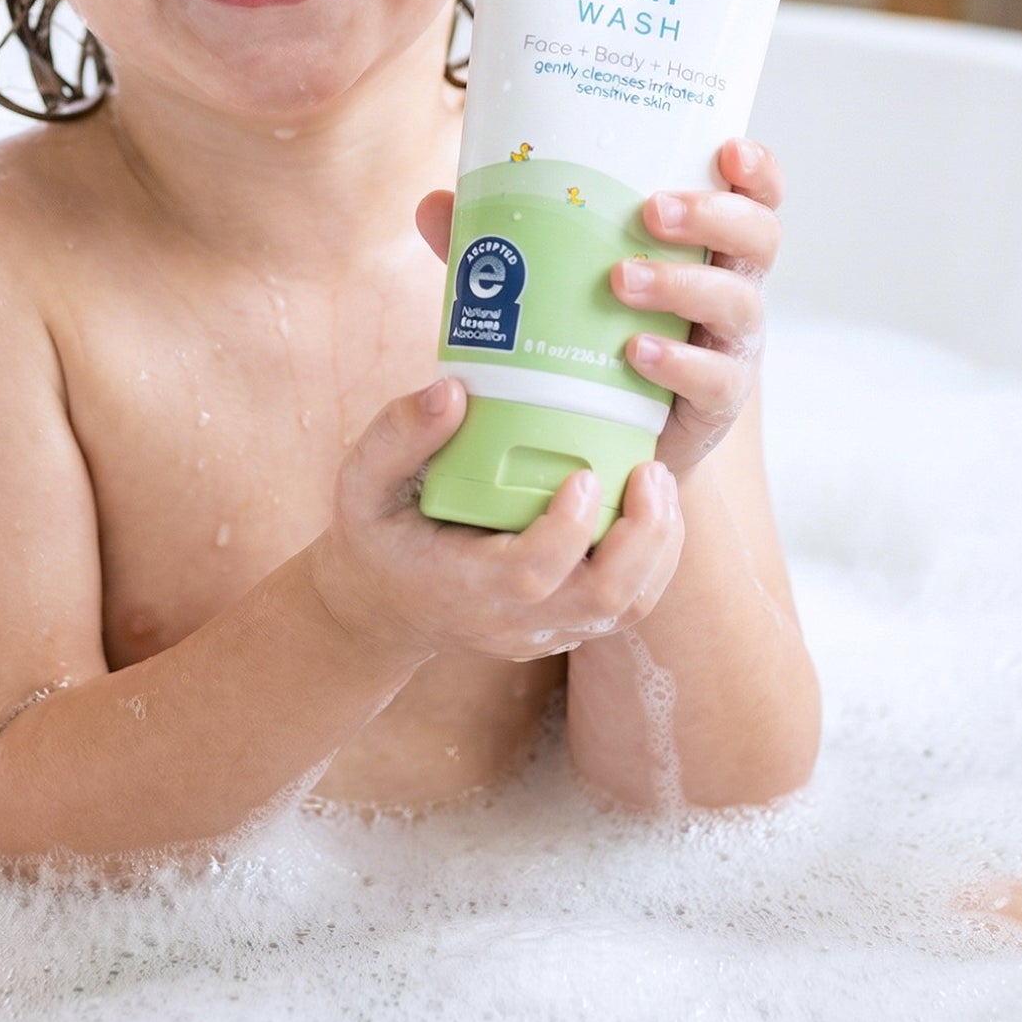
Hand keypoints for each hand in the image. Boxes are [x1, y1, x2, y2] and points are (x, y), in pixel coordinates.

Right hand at [305, 376, 683, 664]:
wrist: (381, 605)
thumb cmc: (377, 533)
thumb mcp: (364, 480)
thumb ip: (399, 435)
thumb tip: (451, 390)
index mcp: (462, 585)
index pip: (533, 573)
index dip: (569, 529)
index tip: (585, 473)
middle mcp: (512, 620)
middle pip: (602, 599)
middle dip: (643, 536)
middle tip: (649, 469)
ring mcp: (542, 630)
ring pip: (625, 608)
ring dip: (657, 547)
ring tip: (658, 480)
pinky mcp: (563, 626)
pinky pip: (624, 606)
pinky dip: (651, 559)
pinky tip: (651, 507)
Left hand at [414, 139, 779, 479]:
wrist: (606, 441)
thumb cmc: (588, 337)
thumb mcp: (548, 279)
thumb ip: (500, 242)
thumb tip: (435, 203)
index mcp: (703, 243)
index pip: (751, 194)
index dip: (754, 168)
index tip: (727, 147)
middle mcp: (729, 286)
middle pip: (759, 237)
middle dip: (714, 215)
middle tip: (651, 210)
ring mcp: (728, 347)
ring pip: (738, 303)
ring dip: (684, 282)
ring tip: (621, 279)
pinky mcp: (715, 404)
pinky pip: (714, 379)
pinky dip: (677, 362)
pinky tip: (635, 352)